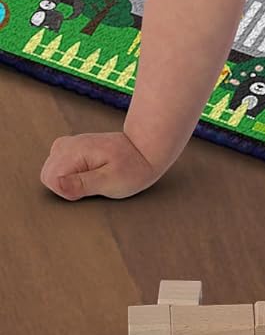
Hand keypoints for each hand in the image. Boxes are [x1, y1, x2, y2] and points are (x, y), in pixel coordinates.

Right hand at [40, 130, 161, 200]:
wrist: (146, 151)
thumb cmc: (133, 168)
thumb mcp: (111, 180)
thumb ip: (82, 183)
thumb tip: (57, 183)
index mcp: (76, 150)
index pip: (50, 179)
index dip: (68, 190)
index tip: (90, 186)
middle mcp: (68, 144)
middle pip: (47, 175)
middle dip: (68, 186)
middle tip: (94, 182)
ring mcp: (68, 145)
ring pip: (51, 173)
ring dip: (70, 181)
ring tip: (95, 176)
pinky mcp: (71, 150)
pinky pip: (59, 169)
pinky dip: (71, 176)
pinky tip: (90, 173)